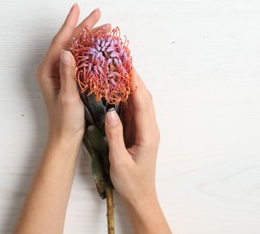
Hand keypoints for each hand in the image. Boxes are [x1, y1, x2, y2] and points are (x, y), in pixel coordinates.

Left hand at [35, 3, 111, 147]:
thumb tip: (68, 50)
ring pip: (76, 49)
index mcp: (48, 70)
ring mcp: (62, 73)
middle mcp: (53, 69)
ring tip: (104, 29)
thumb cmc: (66, 120)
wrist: (66, 137)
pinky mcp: (70, 79)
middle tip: (99, 15)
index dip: (71, 24)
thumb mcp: (68, 97)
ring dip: (90, 38)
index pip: (61, 41)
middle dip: (84, 28)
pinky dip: (91, 51)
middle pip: (69, 42)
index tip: (80, 8)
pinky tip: (100, 47)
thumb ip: (68, 74)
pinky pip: (80, 59)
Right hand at [105, 72, 170, 232]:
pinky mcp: (141, 133)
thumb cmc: (131, 182)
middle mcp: (150, 128)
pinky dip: (130, 99)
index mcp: (148, 134)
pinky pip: (136, 111)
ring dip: (133, 87)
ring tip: (121, 72)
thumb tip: (110, 113)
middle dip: (135, 79)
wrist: (141, 196)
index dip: (135, 83)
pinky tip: (120, 92)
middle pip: (145, 98)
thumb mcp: (119, 161)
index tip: (127, 66)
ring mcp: (146, 130)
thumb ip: (115, 136)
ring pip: (141, 103)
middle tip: (123, 63)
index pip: (142, 103)